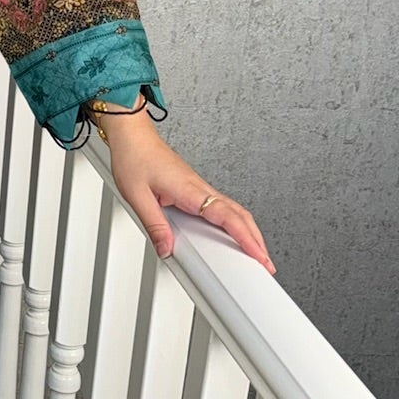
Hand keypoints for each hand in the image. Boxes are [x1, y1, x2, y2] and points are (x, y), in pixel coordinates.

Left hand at [100, 111, 275, 274]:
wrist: (132, 136)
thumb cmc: (134, 157)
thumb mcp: (137, 197)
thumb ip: (154, 225)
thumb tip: (166, 249)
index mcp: (190, 190)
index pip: (228, 217)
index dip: (246, 238)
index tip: (259, 255)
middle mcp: (201, 188)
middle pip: (240, 215)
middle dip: (257, 240)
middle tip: (265, 263)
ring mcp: (200, 188)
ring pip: (234, 211)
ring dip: (248, 232)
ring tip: (255, 253)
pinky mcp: (195, 188)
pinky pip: (222, 207)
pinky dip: (235, 223)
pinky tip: (232, 233)